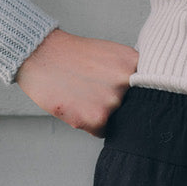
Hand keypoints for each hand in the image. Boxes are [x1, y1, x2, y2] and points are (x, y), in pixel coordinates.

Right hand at [15, 28, 137, 134]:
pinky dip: (88, 124)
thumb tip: (143, 97)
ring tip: (81, 95)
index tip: (125, 96)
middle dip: (114, 105)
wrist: (40, 54)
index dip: (133, 96)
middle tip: (93, 91)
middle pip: (130, 108)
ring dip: (100, 114)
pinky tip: (74, 104)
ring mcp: (113, 99)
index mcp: (133, 62)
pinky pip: (100, 131)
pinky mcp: (97, 117)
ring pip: (116, 120)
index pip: (145, 91)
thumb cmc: (73, 55)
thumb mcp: (110, 54)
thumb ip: (129, 74)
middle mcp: (127, 80)